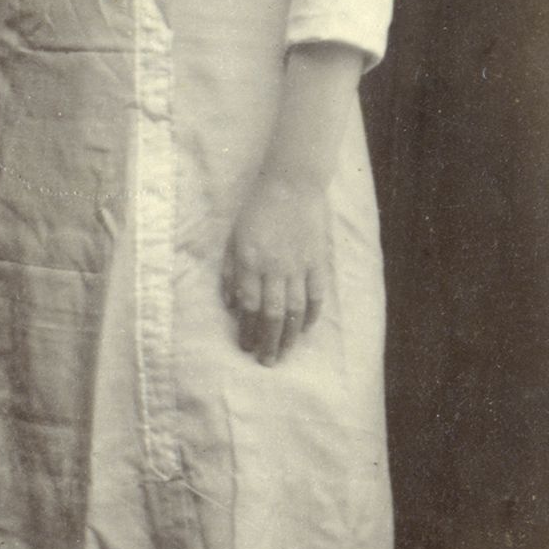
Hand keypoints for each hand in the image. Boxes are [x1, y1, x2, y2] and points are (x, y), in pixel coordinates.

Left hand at [222, 172, 334, 365]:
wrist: (291, 186)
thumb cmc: (255, 212)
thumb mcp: (232, 240)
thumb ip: (230, 273)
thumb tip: (231, 305)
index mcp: (249, 263)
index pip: (248, 306)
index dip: (246, 330)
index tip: (244, 347)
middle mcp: (274, 269)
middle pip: (271, 314)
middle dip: (267, 341)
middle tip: (266, 361)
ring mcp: (299, 266)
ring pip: (294, 309)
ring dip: (288, 335)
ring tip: (283, 354)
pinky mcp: (317, 261)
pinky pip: (316, 294)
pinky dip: (311, 314)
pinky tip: (304, 330)